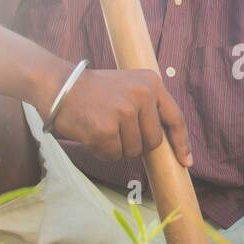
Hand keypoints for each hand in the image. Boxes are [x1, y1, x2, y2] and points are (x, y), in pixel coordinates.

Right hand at [46, 67, 193, 166]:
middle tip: (116, 129)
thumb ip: (148, 107)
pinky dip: (102, 150)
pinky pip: (113, 155)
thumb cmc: (93, 90)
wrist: (57, 85)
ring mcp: (125, 112)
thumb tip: (165, 143)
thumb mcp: (128, 86)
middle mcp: (142, 95)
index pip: (175, 118)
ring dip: (117, 147)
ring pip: (133, 151)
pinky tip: (91, 132)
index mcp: (151, 83)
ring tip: (101, 126)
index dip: (181, 143)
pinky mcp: (107, 130)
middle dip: (137, 144)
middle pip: (153, 142)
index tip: (186, 161)